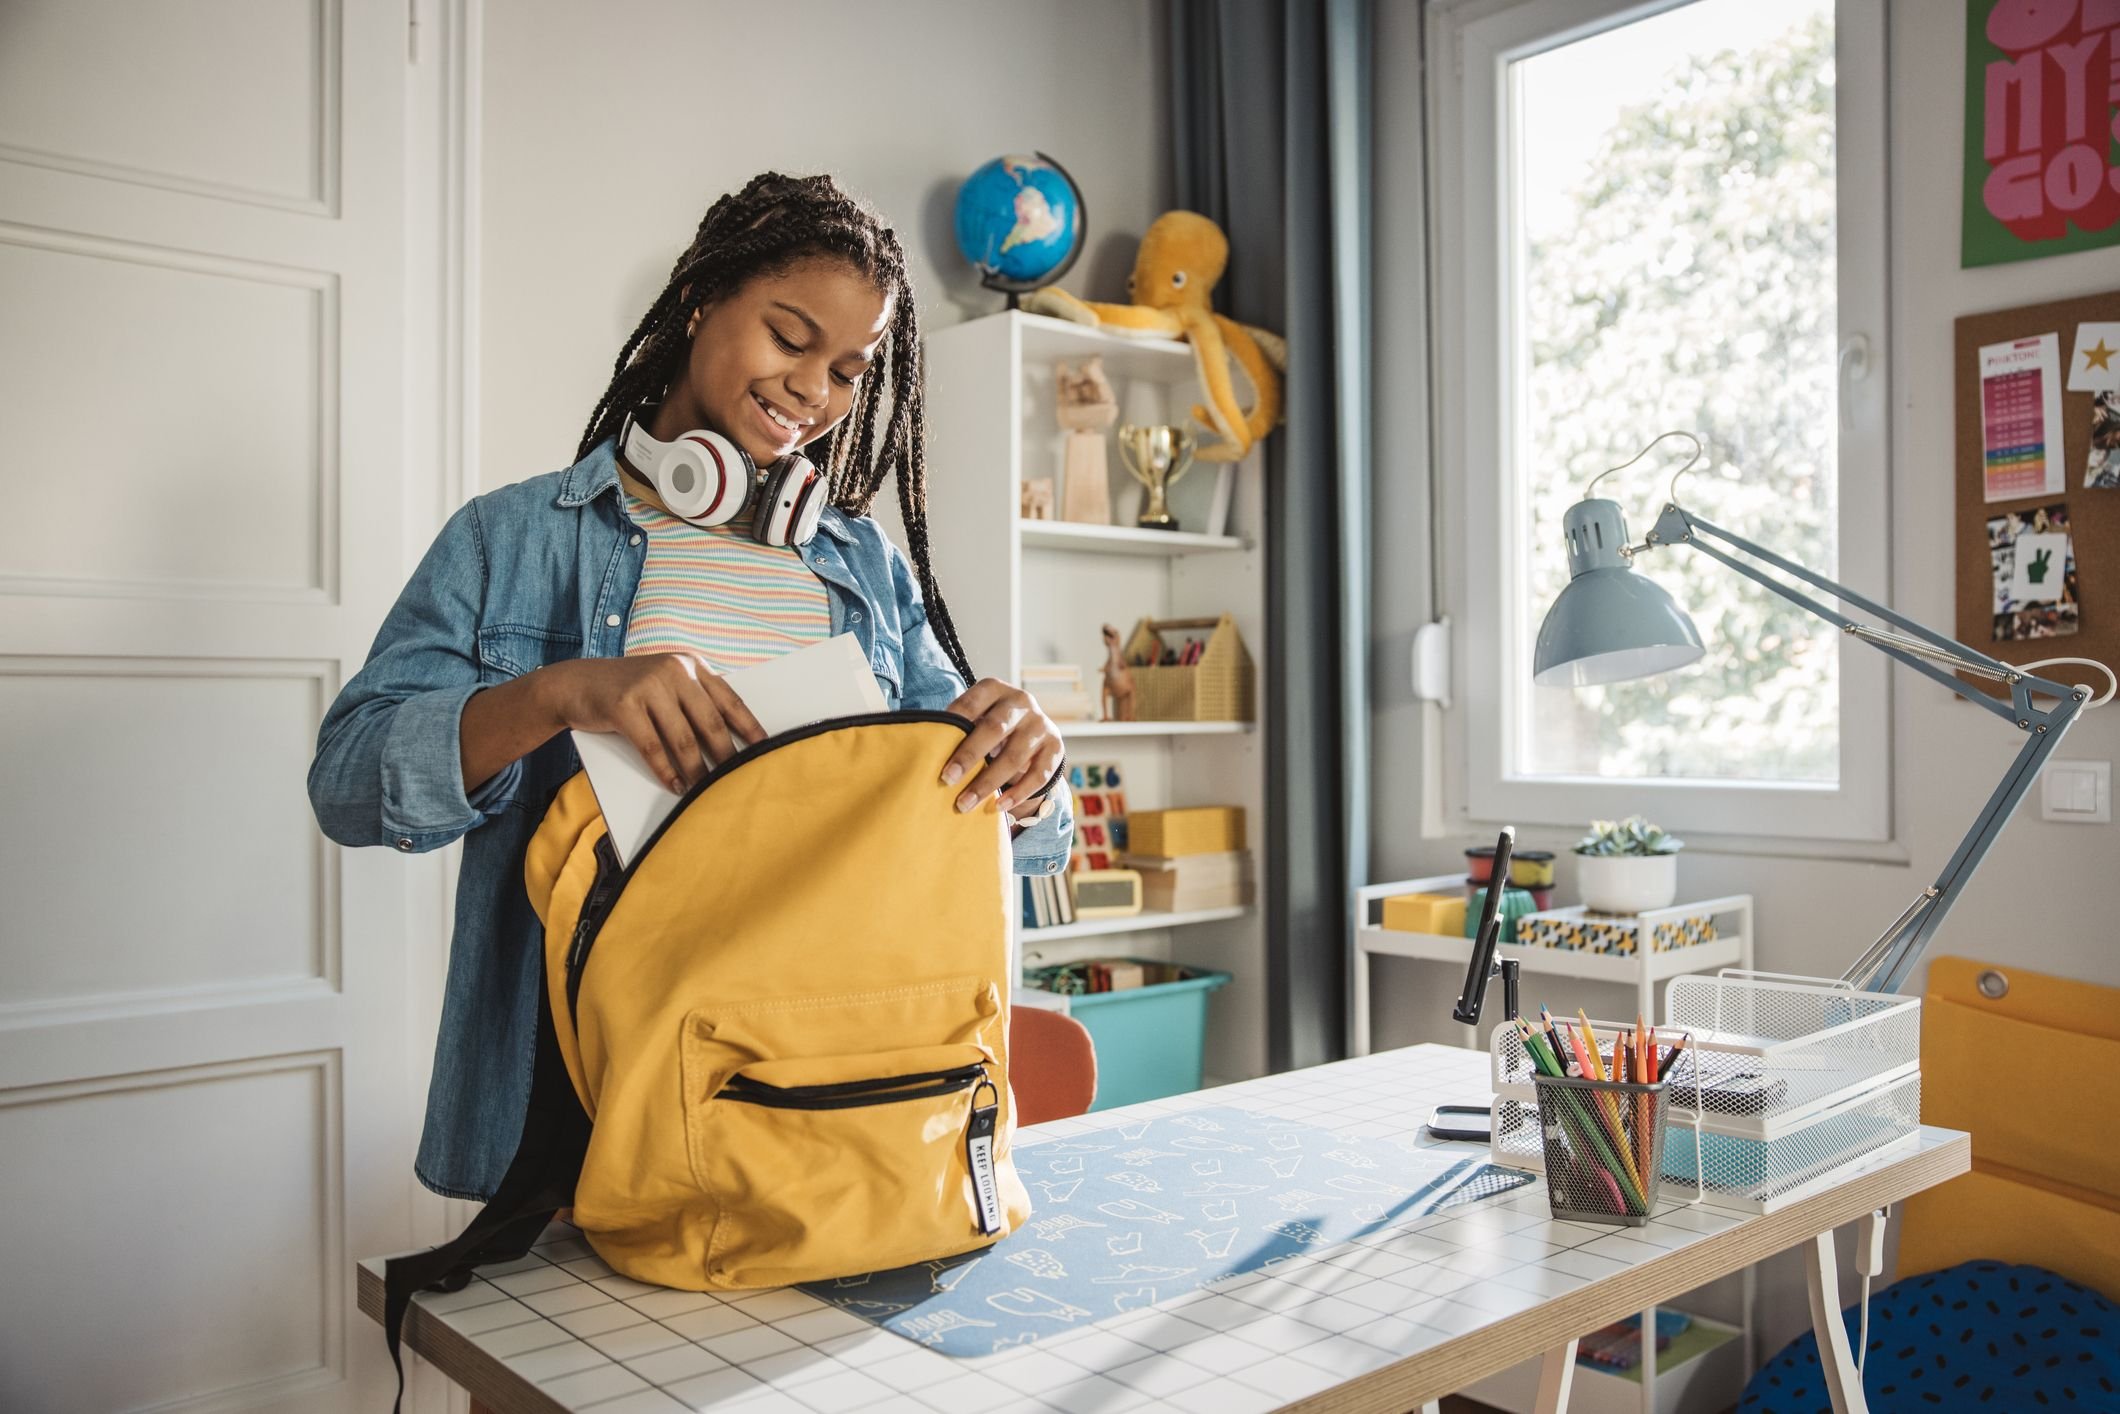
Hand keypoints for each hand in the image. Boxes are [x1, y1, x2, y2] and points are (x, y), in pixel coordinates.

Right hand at [541, 654, 764, 792]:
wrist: (575, 683)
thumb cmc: (629, 691)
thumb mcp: (665, 684)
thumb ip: (694, 700)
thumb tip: (732, 740)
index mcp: (691, 665)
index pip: (730, 700)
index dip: (750, 729)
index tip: (766, 752)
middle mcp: (673, 670)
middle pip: (710, 722)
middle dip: (726, 756)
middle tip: (738, 780)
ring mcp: (647, 685)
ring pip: (683, 738)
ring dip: (696, 770)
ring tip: (706, 790)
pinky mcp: (623, 705)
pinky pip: (652, 746)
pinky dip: (665, 770)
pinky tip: (675, 785)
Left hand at [939, 678, 1064, 815]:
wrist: (1032, 729)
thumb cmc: (990, 725)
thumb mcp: (975, 716)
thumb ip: (956, 725)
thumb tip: (922, 747)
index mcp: (995, 689)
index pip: (971, 704)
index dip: (953, 726)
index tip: (936, 752)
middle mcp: (1021, 702)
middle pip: (994, 729)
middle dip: (968, 756)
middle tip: (947, 779)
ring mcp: (1041, 725)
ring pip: (1015, 757)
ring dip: (988, 783)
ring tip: (965, 804)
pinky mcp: (1056, 748)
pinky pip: (1038, 775)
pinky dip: (1017, 794)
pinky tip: (998, 806)